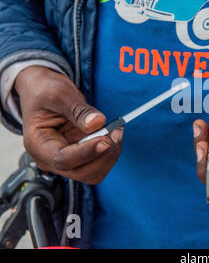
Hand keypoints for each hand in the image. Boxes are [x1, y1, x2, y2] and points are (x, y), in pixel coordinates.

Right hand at [15, 66, 122, 183]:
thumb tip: (97, 123)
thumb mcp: (59, 94)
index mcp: (38, 145)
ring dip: (110, 154)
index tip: (105, 139)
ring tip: (116, 130)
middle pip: (82, 172)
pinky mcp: (80, 155)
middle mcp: (50, 158)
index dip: (87, 152)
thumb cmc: (45, 91)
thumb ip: (78, 110)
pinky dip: (110, 151)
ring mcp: (66, 159)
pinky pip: (98, 162)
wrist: (43, 90)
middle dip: (103, 155)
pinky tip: (113, 133)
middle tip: (116, 131)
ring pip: (93, 172)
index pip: (63, 160)